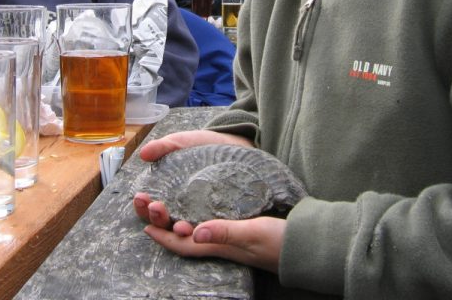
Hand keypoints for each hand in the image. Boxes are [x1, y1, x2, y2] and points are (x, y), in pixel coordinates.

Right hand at [133, 129, 253, 228]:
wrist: (234, 146)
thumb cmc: (203, 147)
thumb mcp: (182, 143)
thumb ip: (164, 147)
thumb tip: (144, 153)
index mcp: (168, 196)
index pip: (150, 209)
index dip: (143, 207)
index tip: (141, 197)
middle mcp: (182, 211)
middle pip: (165, 225)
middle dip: (158, 219)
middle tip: (157, 208)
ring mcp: (202, 217)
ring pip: (187, 234)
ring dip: (180, 233)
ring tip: (181, 227)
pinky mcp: (223, 219)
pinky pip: (214, 231)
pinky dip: (208, 233)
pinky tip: (205, 231)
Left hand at [143, 215, 285, 273]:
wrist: (306, 246)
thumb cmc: (281, 241)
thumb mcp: (253, 232)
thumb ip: (226, 231)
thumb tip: (195, 232)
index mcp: (221, 246)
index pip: (184, 244)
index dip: (163, 236)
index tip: (144, 225)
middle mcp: (221, 243)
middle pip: (185, 237)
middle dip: (164, 223)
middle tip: (148, 205)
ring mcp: (231, 239)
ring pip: (195, 231)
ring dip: (177, 219)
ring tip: (163, 204)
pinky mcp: (241, 232)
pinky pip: (209, 227)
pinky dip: (196, 217)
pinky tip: (196, 207)